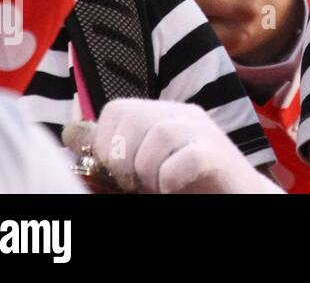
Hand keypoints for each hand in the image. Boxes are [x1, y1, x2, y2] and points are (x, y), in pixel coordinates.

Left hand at [64, 100, 280, 193]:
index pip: (116, 109)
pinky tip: (176, 189)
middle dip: (122, 158)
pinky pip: (181, 161)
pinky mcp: (216, 155)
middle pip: (131, 115)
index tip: (117, 174)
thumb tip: (70, 134)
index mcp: (163, 115)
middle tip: (138, 184)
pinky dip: (170, 181)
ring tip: (160, 188)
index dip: (105, 144)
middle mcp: (183, 115)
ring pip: (158, 136)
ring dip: (147, 172)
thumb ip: (112, 155)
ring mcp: (203, 131)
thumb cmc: (187, 188)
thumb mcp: (142, 171)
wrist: (239, 200)